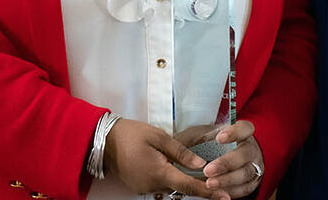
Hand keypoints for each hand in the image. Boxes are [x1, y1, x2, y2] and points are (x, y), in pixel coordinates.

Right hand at [104, 118, 229, 198]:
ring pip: (170, 186)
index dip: (208, 192)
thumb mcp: (158, 136)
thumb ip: (180, 151)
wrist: (103, 140)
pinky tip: (164, 165)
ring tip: (184, 167)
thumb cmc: (131, 134)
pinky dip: (166, 178)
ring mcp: (144, 188)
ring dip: (179, 179)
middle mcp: (152, 184)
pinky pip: (159, 185)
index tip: (225, 197)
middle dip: (195, 183)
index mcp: (159, 171)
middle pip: (180, 187)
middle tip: (212, 180)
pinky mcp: (139, 187)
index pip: (188, 185)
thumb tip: (201, 164)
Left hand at [201, 120, 263, 198]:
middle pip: (245, 154)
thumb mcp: (206, 135)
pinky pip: (244, 188)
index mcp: (243, 132)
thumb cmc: (212, 143)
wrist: (222, 156)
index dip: (234, 133)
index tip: (219, 138)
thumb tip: (190, 152)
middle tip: (208, 170)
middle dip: (226, 163)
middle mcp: (251, 149)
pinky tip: (217, 191)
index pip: (245, 128)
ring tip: (209, 184)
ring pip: (245, 174)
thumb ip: (200, 140)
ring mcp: (254, 166)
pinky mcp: (251, 183)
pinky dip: (230, 190)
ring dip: (227, 180)